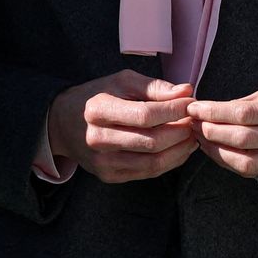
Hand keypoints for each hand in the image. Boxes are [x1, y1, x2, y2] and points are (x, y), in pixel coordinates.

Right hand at [46, 70, 196, 182]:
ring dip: (180, 150)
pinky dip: (169, 162)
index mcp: (98, 110)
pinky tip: (178, 149)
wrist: (63, 123)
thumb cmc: (97, 96)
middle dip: (180, 131)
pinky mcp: (109, 175)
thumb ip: (153, 87)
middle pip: (151, 141)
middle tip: (194, 120)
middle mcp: (97, 139)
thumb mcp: (120, 82)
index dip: (173, 110)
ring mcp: (102, 162)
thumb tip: (186, 91)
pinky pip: (147, 172)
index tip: (190, 102)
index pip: (145, 115)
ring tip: (191, 135)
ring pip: (153, 162)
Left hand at [185, 83, 257, 183]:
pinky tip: (218, 150)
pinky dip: (232, 162)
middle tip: (193, 123)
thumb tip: (210, 110)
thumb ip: (246, 103)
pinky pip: (255, 172)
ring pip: (247, 162)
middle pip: (243, 139)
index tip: (195, 108)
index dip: (215, 112)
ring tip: (200, 138)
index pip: (245, 114)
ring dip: (217, 152)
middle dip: (211, 131)